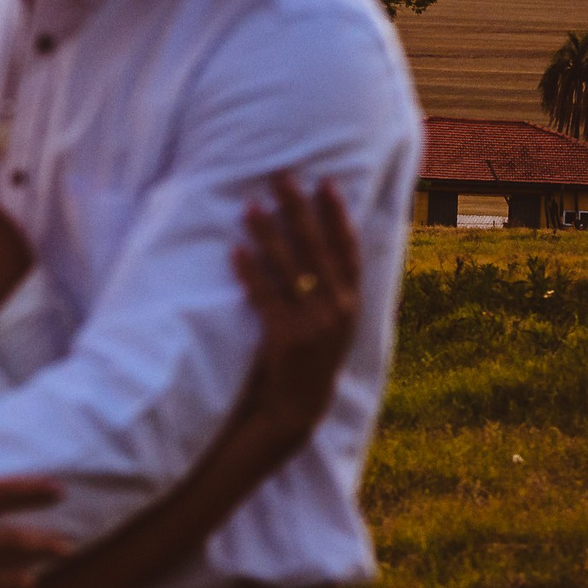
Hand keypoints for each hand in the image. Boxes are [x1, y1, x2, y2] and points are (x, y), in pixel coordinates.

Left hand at [233, 172, 361, 444]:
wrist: (297, 410)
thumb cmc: (308, 360)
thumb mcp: (329, 323)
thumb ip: (328, 291)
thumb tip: (314, 246)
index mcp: (352, 303)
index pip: (348, 249)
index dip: (337, 215)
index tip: (325, 183)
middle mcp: (338, 309)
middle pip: (317, 248)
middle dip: (299, 209)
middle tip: (281, 177)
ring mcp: (314, 325)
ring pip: (290, 268)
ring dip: (270, 233)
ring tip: (251, 205)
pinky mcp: (286, 339)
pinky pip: (265, 297)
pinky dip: (250, 272)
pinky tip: (235, 249)